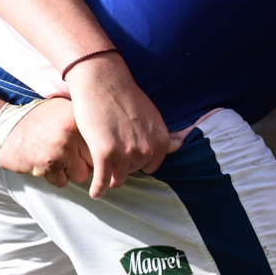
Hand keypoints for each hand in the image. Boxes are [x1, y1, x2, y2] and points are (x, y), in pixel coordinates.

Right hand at [0, 97, 94, 187]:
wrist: (3, 125)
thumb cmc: (36, 120)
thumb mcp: (62, 110)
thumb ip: (85, 124)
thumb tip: (110, 148)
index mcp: (78, 117)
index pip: (101, 146)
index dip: (91, 151)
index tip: (81, 150)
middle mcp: (72, 131)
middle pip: (95, 162)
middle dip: (81, 162)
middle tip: (64, 153)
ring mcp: (60, 148)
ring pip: (80, 175)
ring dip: (67, 171)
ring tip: (51, 156)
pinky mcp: (47, 165)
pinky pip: (62, 182)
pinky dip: (52, 176)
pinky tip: (41, 161)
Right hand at [66, 55, 175, 198]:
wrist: (102, 80)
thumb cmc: (124, 94)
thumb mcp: (152, 115)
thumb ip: (162, 134)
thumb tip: (180, 145)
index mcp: (161, 142)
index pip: (150, 166)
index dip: (135, 161)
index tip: (124, 154)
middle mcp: (147, 150)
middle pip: (132, 171)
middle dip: (121, 165)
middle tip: (108, 151)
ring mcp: (126, 153)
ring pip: (117, 178)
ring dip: (109, 176)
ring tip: (99, 171)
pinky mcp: (104, 153)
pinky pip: (102, 181)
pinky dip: (98, 189)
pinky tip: (95, 194)